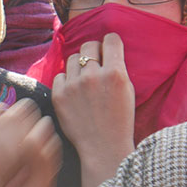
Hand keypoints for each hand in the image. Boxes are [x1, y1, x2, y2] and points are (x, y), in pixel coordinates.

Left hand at [51, 33, 134, 186]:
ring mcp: (73, 86)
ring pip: (73, 58)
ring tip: (84, 77)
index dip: (109, 42)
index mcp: (116, 73)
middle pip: (88, 46)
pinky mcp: (58, 95)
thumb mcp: (128, 90)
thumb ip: (117, 68)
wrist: (102, 146)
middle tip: (95, 62)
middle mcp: (93, 76)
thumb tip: (107, 49)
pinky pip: (59, 75)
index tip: (108, 46)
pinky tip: (73, 90)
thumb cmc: (119, 119)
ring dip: (79, 65)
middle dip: (93, 51)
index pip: (110, 40)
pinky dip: (66, 80)